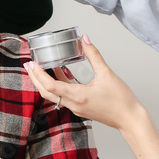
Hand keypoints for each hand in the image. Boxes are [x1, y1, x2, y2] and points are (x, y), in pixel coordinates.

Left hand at [24, 36, 140, 130]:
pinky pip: (63, 96)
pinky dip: (58, 85)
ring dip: (45, 82)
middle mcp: (74, 105)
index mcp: (78, 97)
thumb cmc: (121, 100)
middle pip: (46, 92)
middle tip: (28, 64)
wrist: (130, 119)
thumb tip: (85, 40)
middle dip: (35, 78)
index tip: (32, 63)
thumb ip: (94, 55)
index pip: (50, 86)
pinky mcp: (80, 108)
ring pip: (54, 95)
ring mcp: (76, 108)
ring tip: (40, 67)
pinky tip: (60, 73)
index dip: (38, 74)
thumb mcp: (107, 74)